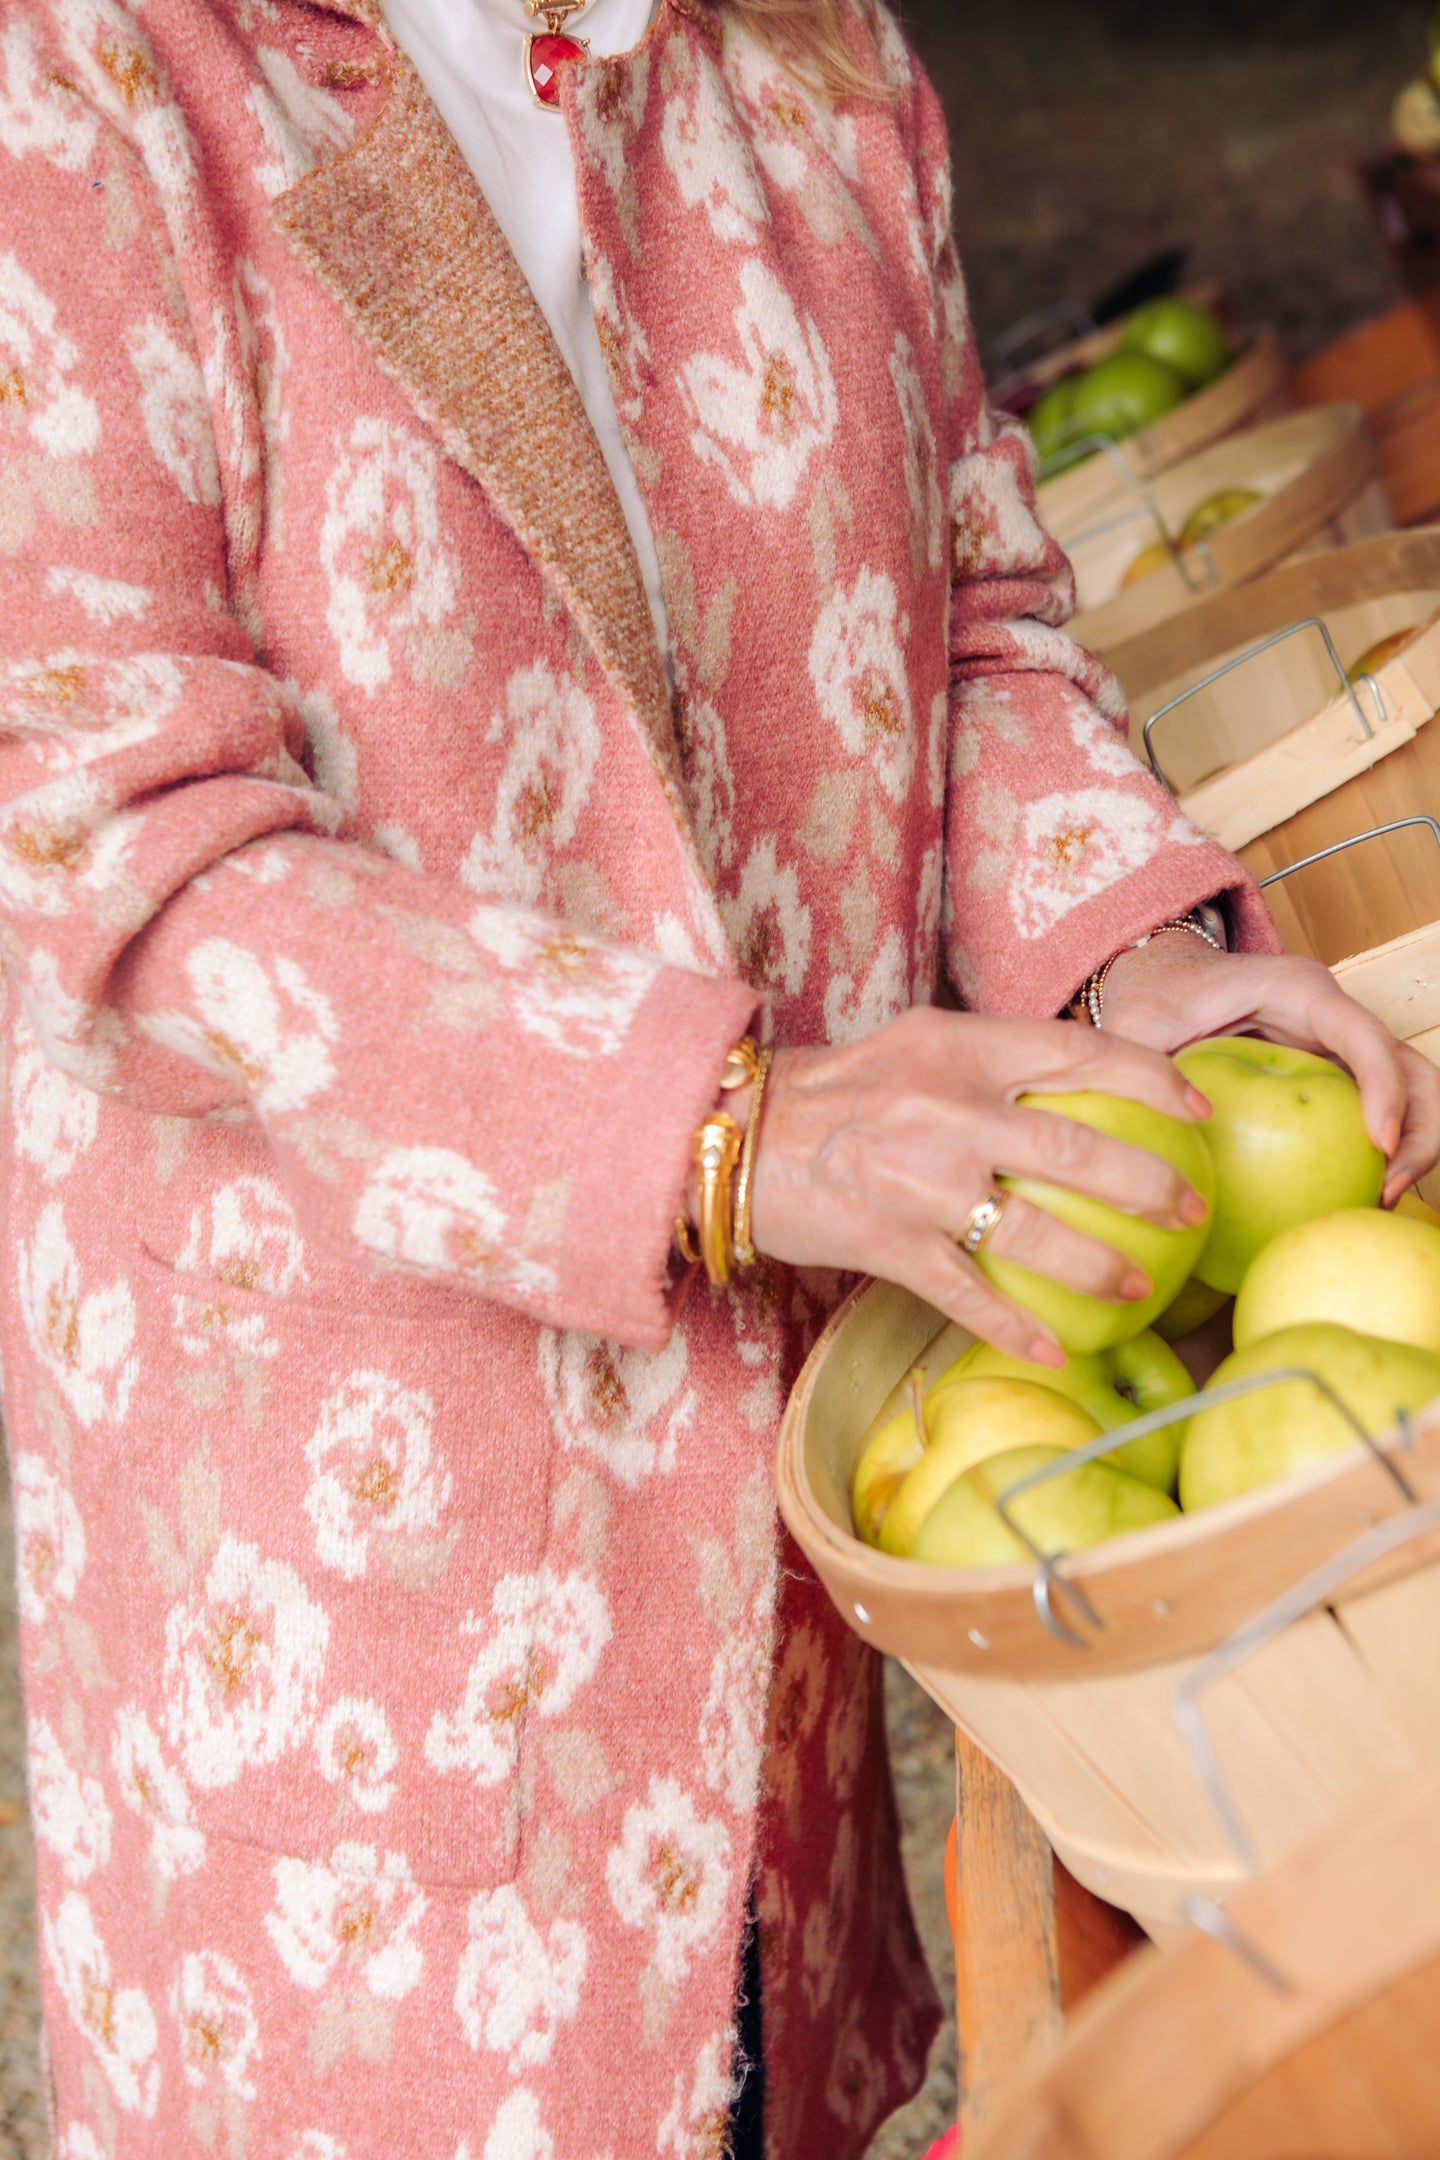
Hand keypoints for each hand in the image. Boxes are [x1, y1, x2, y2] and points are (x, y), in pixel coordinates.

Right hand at [746, 1008, 1211, 1365]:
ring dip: (1098, 1267)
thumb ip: (995, 1061)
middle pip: (1077, 1148)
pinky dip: (1013, 1326)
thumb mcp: (919, 1046)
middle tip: (1190, 1211)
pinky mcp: (885, 1241)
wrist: (737, 1134)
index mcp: (961, 1046)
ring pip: (1033, 1231)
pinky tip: (1053, 1350)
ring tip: (1139, 1288)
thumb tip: (1091, 1088)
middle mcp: (946, 1107)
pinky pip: (965, 1293)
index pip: (1079, 1052)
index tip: (1198, 1109)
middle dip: (1150, 1185)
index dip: (1153, 1079)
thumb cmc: (840, 1092)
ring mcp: (916, 1179)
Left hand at [1101, 935, 1439, 1206]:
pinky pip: (1375, 1114)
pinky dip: (1377, 1156)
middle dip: (1419, 1131)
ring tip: (1374, 1203)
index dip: (1384, 1087)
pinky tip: (1346, 1201)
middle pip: (1413, 1068)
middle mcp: (1333, 1016)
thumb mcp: (1136, 1025)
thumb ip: (1140, 1068)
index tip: (1380, 1145)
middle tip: (1383, 1193)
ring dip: (1412, 1150)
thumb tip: (1161, 1127)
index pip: (1362, 1035)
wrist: (1163, 980)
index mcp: (1297, 989)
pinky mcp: (1335, 1076)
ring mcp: (1341, 1047)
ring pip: (1412, 1094)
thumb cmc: (1153, 997)